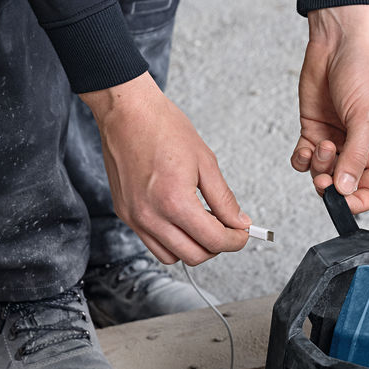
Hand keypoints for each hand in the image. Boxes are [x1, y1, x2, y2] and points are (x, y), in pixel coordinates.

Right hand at [80, 72, 250, 264]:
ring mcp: (134, 217)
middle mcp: (150, 216)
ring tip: (204, 224)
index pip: (214, 240)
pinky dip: (172, 240)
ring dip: (193, 247)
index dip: (236, 240)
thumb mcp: (206, 162)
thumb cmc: (163, 128)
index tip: (243, 233)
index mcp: (174, 202)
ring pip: (172, 256)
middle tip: (228, 228)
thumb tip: (239, 222)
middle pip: (194, 256)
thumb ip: (224, 199)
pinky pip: (152, 243)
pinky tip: (183, 220)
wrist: (126, 112)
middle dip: (217, 246)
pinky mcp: (125, 213)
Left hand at [291, 5, 368, 213]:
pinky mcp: (313, 132)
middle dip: (330, 184)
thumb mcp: (364, 118)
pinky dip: (301, 159)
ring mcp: (334, 142)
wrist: (338, 44)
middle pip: (343, 187)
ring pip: (321, 174)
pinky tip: (306, 146)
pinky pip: (304, 160)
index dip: (356, 202)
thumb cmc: (363, 74)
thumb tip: (345, 189)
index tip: (340, 198)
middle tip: (324, 174)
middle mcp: (357, 150)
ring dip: (317, 166)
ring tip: (321, 144)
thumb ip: (354, 157)